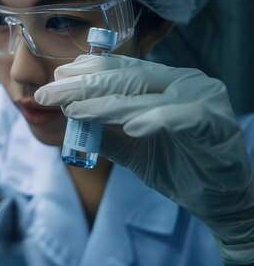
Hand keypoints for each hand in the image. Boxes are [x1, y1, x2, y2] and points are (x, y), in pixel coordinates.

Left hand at [34, 54, 253, 263]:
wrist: (218, 200)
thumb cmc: (176, 165)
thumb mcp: (131, 148)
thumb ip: (104, 131)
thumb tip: (67, 117)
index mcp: (164, 81)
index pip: (119, 69)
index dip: (86, 71)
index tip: (54, 78)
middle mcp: (183, 82)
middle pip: (125, 78)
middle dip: (82, 86)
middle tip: (49, 94)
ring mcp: (202, 98)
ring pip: (147, 96)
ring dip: (106, 105)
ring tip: (76, 111)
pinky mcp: (217, 124)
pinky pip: (183, 118)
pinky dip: (155, 120)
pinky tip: (131, 128)